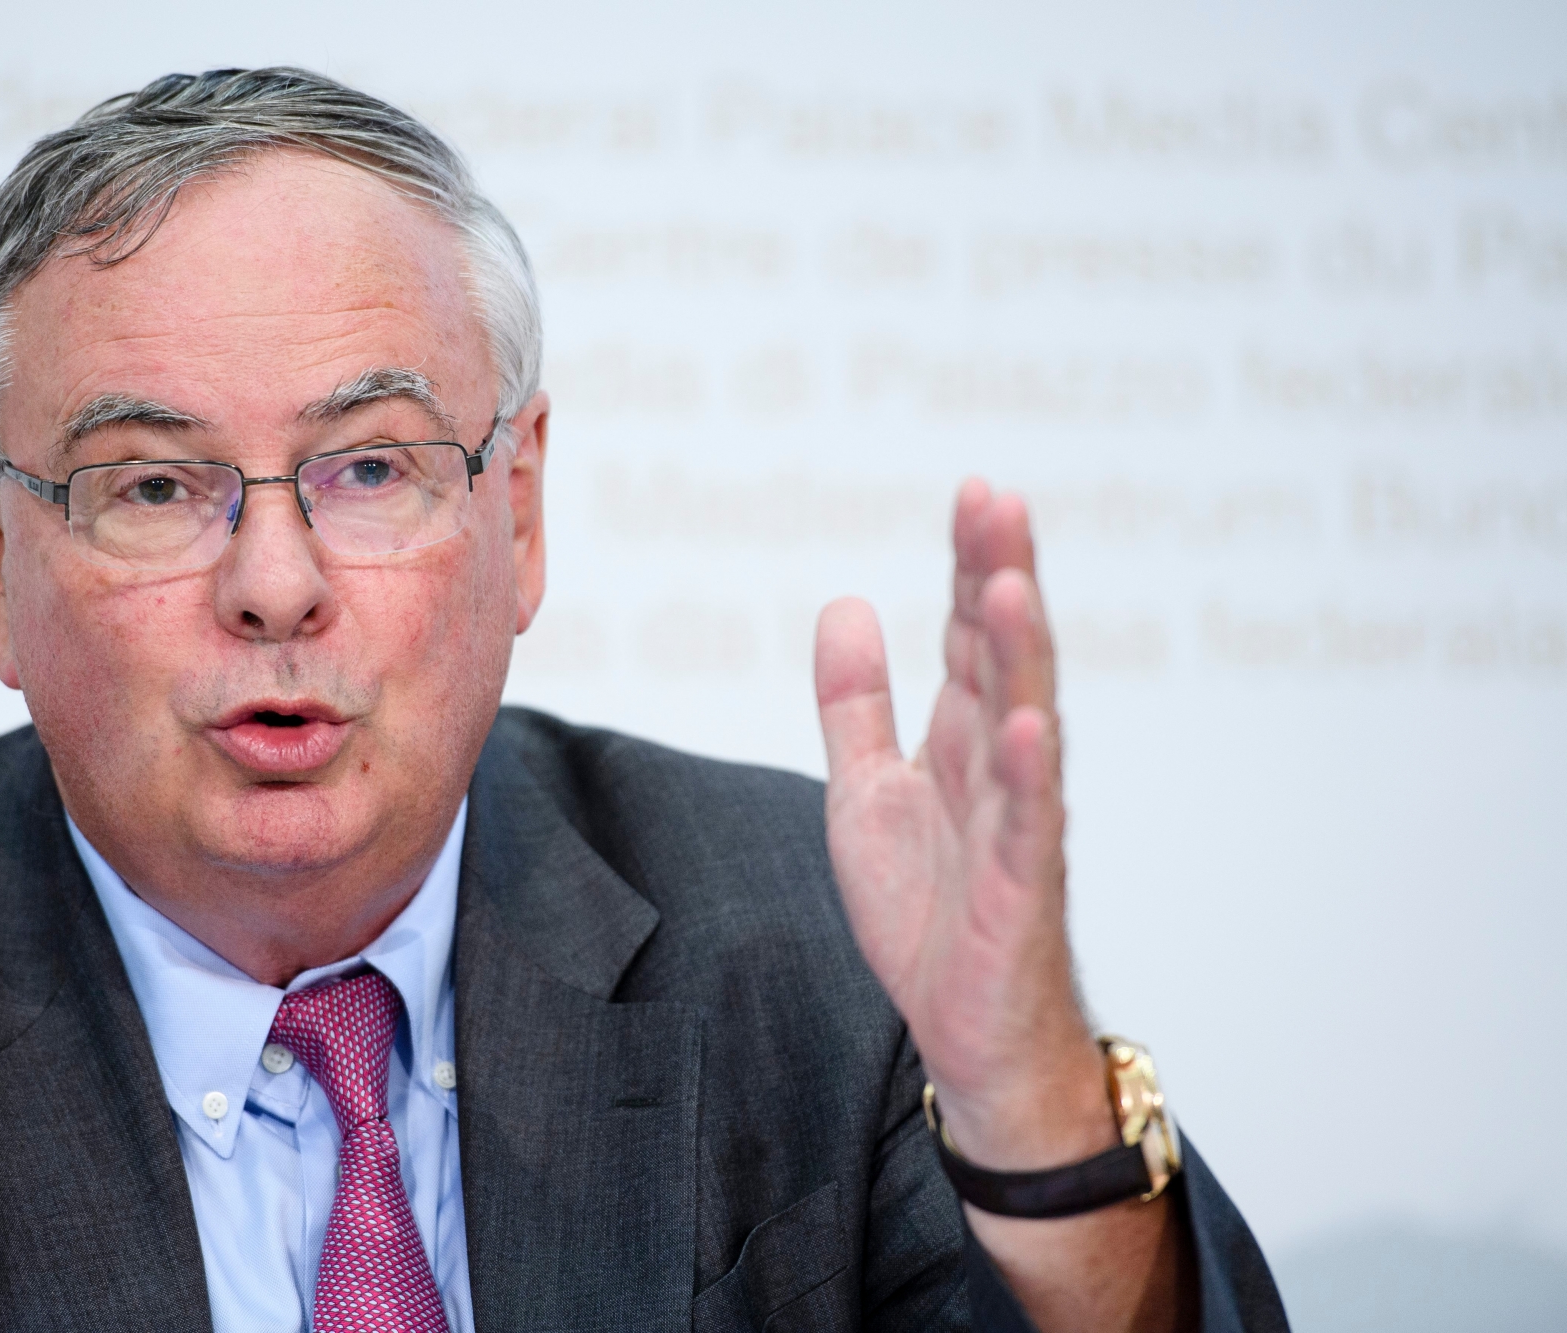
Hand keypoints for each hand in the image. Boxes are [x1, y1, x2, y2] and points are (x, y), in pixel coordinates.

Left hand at [815, 479, 1113, 1168]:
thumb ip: (855, 701)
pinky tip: (1025, 722)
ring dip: (1020, 655)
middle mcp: (999, 763)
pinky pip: (1028, 822)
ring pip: (1024, 720)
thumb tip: (847, 602)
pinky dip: (1027, 771)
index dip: (971, 563)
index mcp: (961, 736)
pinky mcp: (1020, 885)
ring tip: (1010, 583)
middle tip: (997, 499)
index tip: (974, 490)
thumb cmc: (927, 907)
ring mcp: (1017, 820)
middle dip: (1001, 576)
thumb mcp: (863, 788)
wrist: (964, 1027)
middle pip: (1004, 655)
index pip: (971, 631)